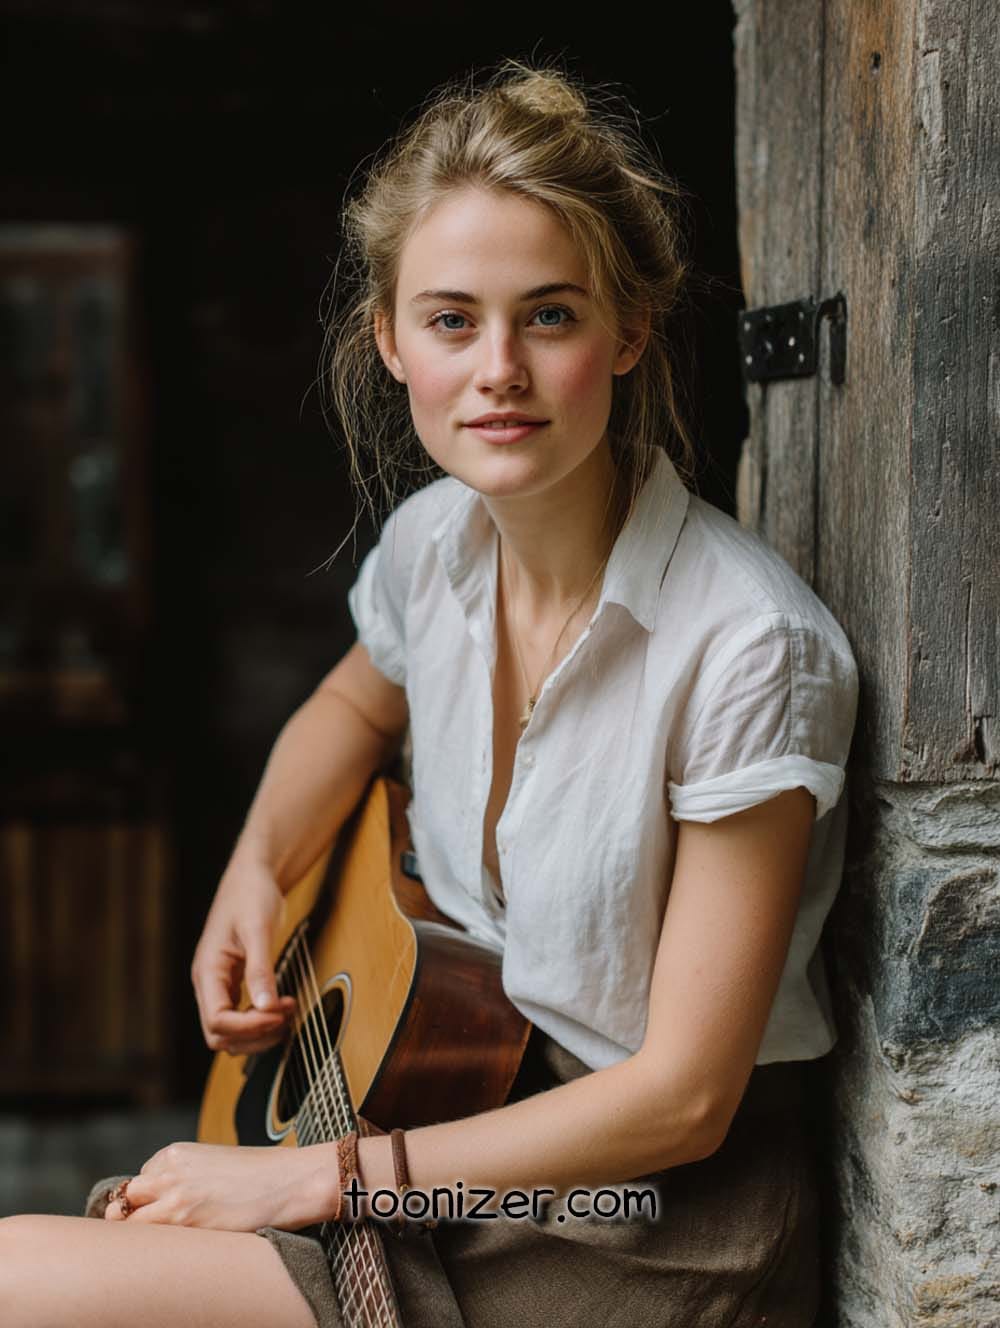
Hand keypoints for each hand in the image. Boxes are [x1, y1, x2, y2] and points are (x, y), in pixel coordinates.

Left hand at [103, 1141, 338, 1231]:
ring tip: (159, 1247)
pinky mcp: (186, 1224)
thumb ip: (186, 1177)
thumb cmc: (258, 1175)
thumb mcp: (213, 1163)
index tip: (159, 1209)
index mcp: (175, 1153)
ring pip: (130, 1221)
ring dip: (139, 1234)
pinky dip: (153, 1249)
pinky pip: (150, 1240)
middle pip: (126, 1198)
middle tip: (151, 1231)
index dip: (147, 1198)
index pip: (141, 1179)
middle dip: (131, 1214)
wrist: (289, 1181)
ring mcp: (174, 1199)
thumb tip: (168, 1203)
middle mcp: (168, 1173)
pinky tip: (171, 1254)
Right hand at [190, 856, 296, 1054]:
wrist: (252, 877)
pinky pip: (240, 1016)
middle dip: (254, 1034)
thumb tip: (266, 1006)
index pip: (217, 1021)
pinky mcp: (232, 982)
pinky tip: (281, 1008)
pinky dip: (260, 1021)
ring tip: (288, 1012)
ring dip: (259, 1032)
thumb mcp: (258, 929)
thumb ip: (260, 969)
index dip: (249, 1027)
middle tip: (286, 1016)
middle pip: (220, 1035)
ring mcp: (219, 984)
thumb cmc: (251, 895)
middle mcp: (208, 983)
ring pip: (230, 1032)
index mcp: (208, 970)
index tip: (279, 1014)